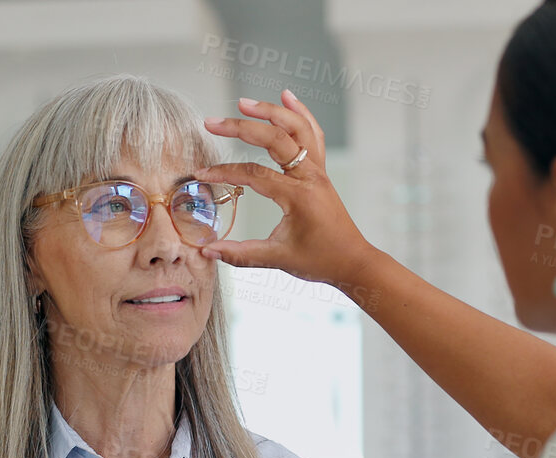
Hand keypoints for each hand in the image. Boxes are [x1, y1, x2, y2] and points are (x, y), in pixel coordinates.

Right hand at [196, 90, 381, 295]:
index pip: (254, 174)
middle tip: (213, 123)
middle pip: (274, 140)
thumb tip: (208, 251)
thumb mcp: (278, 259)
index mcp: (298, 197)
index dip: (225, 172)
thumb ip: (241, 254)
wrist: (352, 262)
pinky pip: (312, 135)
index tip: (203, 173)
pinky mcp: (320, 172)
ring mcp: (318, 172)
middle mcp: (310, 177)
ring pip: (296, 129)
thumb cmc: (320, 260)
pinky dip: (301, 114)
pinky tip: (287, 98)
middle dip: (241, 128)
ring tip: (245, 103)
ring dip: (271, 112)